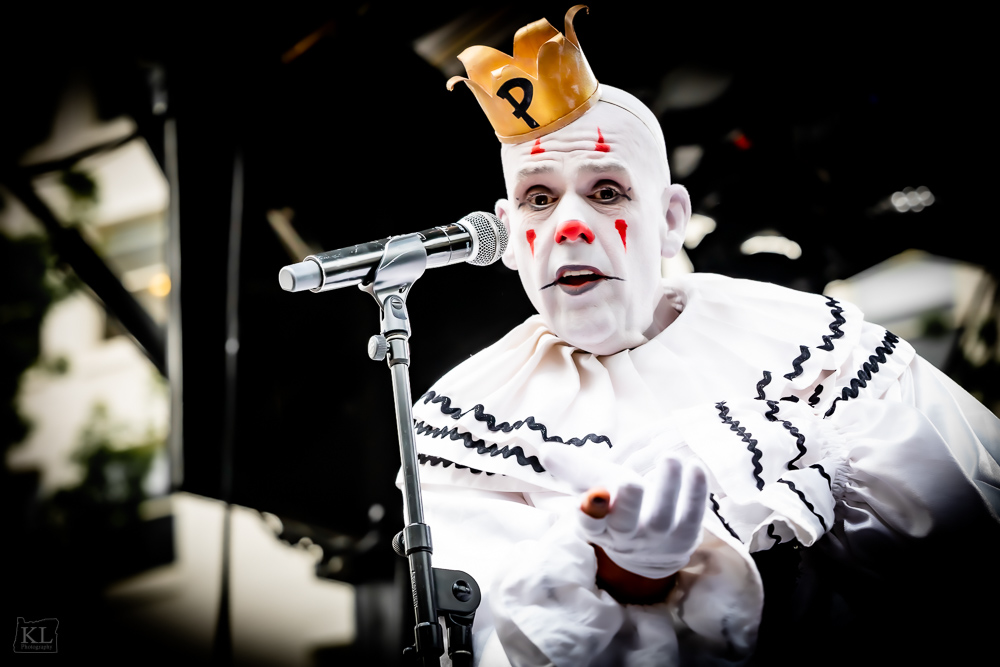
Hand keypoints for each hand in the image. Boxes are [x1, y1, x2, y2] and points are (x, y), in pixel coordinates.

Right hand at [541, 448, 708, 601]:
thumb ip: (575, 469)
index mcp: (599, 526)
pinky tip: (694, 468)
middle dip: (628, 504)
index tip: (593, 496)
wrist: (651, 552)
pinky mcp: (684, 537)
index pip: (590, 525)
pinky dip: (694, 494)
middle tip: (631, 480)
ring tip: (670, 457)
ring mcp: (657, 538)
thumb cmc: (618, 511)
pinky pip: (692, 518)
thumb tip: (546, 450)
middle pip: (625, 524)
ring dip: (666, 488)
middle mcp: (626, 536)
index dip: (591, 513)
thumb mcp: (594, 489)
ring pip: (662, 518)